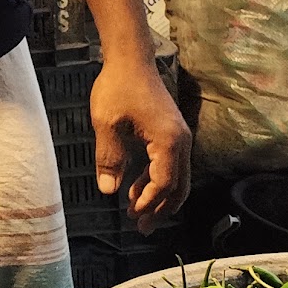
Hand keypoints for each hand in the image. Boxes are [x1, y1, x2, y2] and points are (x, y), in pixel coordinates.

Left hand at [90, 56, 190, 233]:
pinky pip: (169, 165)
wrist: (131, 60)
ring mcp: (179, 137)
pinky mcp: (172, 133)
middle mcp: (181, 141)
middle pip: (178, 186)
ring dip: (157, 196)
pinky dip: (155, 180)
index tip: (133, 214)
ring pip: (176, 178)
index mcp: (169, 141)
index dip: (150, 202)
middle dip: (161, 208)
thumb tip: (108, 191)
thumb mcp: (106, 124)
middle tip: (142, 227)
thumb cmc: (118, 87)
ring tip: (135, 212)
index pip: (165, 182)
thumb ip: (109, 158)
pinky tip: (134, 188)